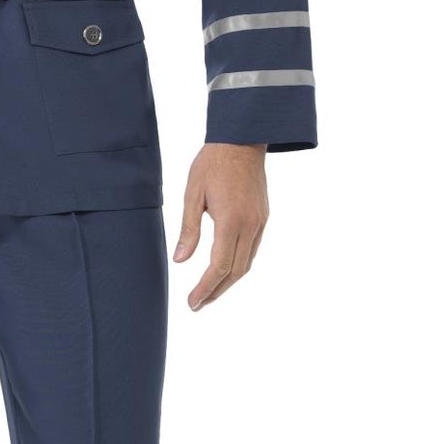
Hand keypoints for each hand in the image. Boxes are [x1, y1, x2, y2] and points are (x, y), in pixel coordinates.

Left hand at [173, 143, 268, 309]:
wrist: (242, 139)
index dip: (205, 288)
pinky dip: (238, 265)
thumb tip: (181, 260)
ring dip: (228, 281)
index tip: (192, 302)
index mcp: (230, 220)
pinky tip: (225, 269)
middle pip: (235, 271)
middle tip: (198, 305)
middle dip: (216, 291)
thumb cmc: (213, 163)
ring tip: (209, 293)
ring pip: (246, 263)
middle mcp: (250, 225)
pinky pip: (252, 250)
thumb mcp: (193, 194)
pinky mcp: (263, 217)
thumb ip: (189, 230)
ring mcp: (260, 222)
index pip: (219, 266)